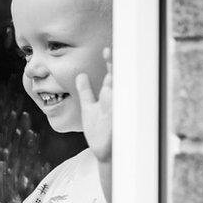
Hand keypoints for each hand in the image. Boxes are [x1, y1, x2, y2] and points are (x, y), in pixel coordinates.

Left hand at [76, 47, 111, 162]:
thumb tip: (81, 75)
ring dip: (119, 75)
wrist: (105, 153)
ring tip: (115, 59)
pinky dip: (121, 98)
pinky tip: (116, 86)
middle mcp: (116, 100)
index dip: (110, 61)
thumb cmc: (100, 131)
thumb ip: (86, 91)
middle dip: (116, 64)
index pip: (113, 74)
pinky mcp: (118, 120)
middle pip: (119, 77)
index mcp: (110, 95)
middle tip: (112, 50)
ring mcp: (118, 109)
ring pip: (122, 88)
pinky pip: (121, 106)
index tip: (106, 50)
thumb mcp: (89, 108)